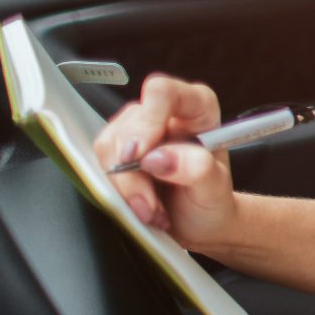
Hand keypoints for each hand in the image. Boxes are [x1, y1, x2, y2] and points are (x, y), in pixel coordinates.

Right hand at [91, 72, 236, 251]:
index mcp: (197, 107)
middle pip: (129, 127)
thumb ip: (198, 169)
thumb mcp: (215, 188)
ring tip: (152, 210)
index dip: (146, 122)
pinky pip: (99, 165)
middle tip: (151, 205)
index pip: (163, 92)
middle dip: (133, 173)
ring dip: (125, 187)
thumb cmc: (212, 199)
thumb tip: (157, 158)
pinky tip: (138, 207)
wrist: (200, 222)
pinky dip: (116, 192)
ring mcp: (136, 131)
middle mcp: (163, 112)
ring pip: (108, 147)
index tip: (140, 157)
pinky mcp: (116, 152)